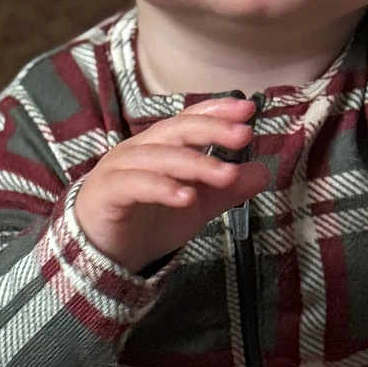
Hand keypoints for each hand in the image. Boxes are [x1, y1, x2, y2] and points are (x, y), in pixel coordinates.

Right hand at [73, 96, 265, 272]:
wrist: (104, 255)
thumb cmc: (148, 221)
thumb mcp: (197, 204)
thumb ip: (227, 189)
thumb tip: (263, 171)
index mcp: (160, 146)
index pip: (189, 119)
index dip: (216, 111)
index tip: (248, 110)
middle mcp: (139, 150)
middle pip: (175, 130)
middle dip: (211, 130)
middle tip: (244, 135)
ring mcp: (119, 169)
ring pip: (158, 157)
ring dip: (195, 164)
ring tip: (226, 175)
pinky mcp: (106, 194)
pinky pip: (134, 185)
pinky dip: (161, 188)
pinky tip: (187, 197)